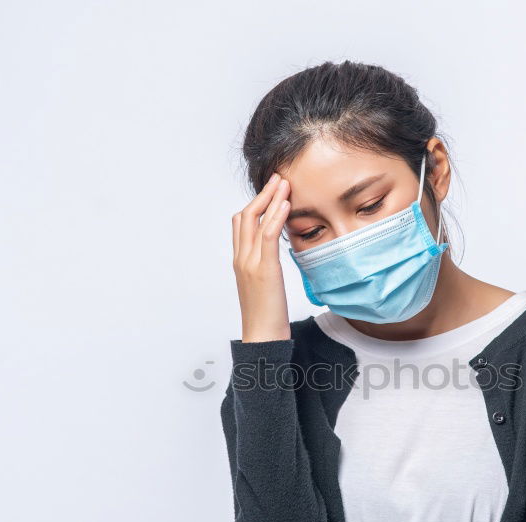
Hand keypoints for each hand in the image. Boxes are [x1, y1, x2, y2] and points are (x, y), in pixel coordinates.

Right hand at [231, 172, 292, 342]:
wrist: (262, 337)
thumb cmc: (266, 317)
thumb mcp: (264, 286)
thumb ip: (265, 266)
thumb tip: (274, 255)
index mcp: (240, 261)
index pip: (241, 224)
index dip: (255, 204)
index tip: (270, 191)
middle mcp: (241, 258)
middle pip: (245, 216)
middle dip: (262, 194)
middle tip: (278, 178)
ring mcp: (250, 262)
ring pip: (255, 221)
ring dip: (270, 198)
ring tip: (284, 183)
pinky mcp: (263, 269)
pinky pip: (268, 235)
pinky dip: (275, 216)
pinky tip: (285, 204)